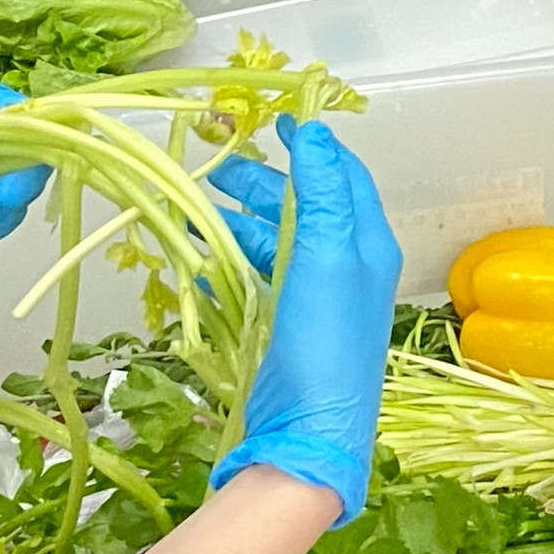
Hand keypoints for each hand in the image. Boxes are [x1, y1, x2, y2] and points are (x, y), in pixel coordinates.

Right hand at [205, 121, 399, 521]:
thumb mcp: (327, 257)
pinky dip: (226, 263)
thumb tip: (315, 131)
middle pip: (302, 205)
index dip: (310, 145)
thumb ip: (322, 193)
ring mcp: (314, 298)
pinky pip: (255, 279)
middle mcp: (345, 265)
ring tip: (189, 213)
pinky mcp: (286, 326)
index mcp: (365, 242)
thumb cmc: (325, 342)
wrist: (308, 433)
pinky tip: (195, 262)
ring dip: (234, 222)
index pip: (341, 175)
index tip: (273, 119)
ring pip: (273, 241)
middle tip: (212, 167)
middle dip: (259, 182)